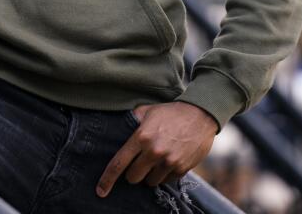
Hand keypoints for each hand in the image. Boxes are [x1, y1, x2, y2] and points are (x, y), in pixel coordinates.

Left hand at [96, 101, 216, 196]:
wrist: (200, 114)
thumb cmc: (171, 112)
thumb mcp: (147, 111)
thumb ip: (131, 120)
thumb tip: (117, 128)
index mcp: (141, 137)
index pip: (119, 163)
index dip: (107, 179)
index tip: (100, 190)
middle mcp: (154, 151)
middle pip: (133, 178)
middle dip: (134, 173)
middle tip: (140, 162)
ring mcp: (169, 162)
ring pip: (150, 182)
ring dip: (150, 174)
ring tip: (157, 159)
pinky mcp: (181, 168)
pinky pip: (166, 181)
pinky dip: (165, 174)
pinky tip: (169, 160)